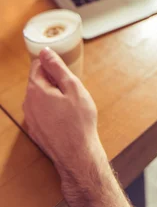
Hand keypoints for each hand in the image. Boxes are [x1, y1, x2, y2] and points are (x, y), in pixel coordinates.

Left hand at [23, 48, 102, 175]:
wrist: (77, 154)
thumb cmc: (78, 120)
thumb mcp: (73, 87)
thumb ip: (57, 67)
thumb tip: (45, 52)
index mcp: (35, 90)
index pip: (37, 65)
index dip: (53, 66)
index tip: (66, 73)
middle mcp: (28, 103)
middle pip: (38, 81)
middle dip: (53, 81)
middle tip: (72, 90)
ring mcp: (30, 118)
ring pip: (40, 97)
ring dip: (53, 95)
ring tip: (71, 104)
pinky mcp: (35, 130)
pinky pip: (41, 111)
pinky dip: (51, 109)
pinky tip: (65, 117)